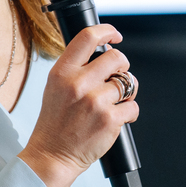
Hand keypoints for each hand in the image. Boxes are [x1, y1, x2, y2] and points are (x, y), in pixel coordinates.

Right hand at [19, 24, 138, 186]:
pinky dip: (129, 113)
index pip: (88, 37)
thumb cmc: (55, 122)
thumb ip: (76, 68)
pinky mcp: (110, 120)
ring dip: (126, 92)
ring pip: (128, 83)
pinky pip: (133, 107)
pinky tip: (116, 118)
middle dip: (122, 66)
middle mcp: (78, 83)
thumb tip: (106, 51)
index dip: (107, 31)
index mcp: (62, 72)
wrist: (52, 155)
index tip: (115, 36)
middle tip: (117, 77)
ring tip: (114, 102)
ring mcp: (95, 101)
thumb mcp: (56, 87)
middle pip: (117, 58)